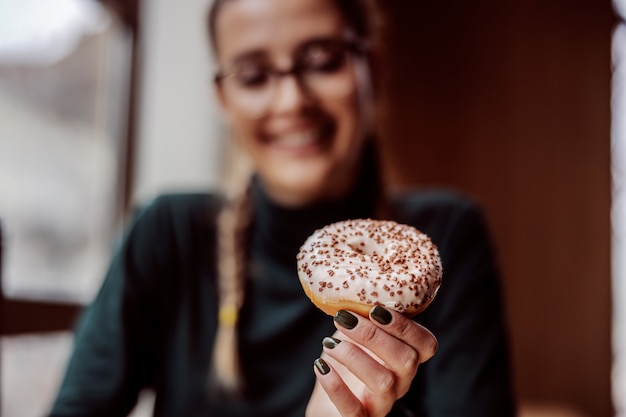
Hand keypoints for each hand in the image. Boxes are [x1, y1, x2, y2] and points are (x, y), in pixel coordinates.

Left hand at [305, 306, 437, 416]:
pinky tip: (321, 367)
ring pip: (383, 382)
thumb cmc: (345, 365)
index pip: (426, 344)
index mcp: (405, 359)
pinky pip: (354, 409)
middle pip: (406, 360)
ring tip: (328, 344)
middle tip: (344, 319)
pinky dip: (336, 386)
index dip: (406, 326)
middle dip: (374, 335)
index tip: (376, 309)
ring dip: (354, 356)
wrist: (327, 407)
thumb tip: (352, 284)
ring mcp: (382, 404)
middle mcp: (401, 383)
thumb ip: (362, 316)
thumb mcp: (355, 336)